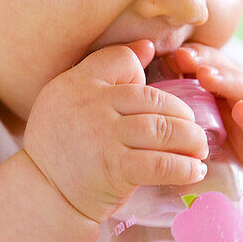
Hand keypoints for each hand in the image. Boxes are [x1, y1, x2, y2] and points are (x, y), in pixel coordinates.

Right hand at [23, 39, 209, 223]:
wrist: (43, 196)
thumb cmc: (60, 149)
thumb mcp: (66, 101)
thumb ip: (104, 73)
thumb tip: (147, 46)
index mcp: (77, 84)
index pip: (122, 60)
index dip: (142, 73)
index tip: (150, 98)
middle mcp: (91, 105)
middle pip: (153, 98)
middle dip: (181, 115)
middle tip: (193, 131)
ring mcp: (104, 136)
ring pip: (163, 128)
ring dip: (190, 140)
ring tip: (199, 149)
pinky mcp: (115, 168)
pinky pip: (160, 163)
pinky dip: (183, 168)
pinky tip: (193, 171)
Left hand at [172, 42, 242, 200]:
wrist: (220, 211)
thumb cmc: (190, 169)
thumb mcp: (172, 139)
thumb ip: (159, 116)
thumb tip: (126, 92)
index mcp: (213, 97)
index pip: (205, 65)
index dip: (191, 56)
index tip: (169, 53)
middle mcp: (235, 103)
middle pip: (226, 71)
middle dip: (206, 61)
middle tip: (185, 58)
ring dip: (228, 81)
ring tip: (207, 77)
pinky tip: (242, 112)